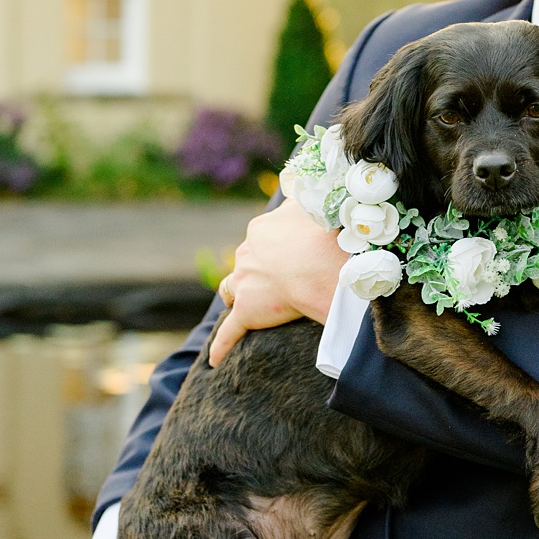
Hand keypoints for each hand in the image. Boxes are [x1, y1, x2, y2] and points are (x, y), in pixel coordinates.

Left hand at [209, 198, 346, 366]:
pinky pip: (229, 333)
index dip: (277, 249)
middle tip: (284, 281)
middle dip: (259, 271)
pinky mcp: (246, 312)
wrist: (322, 265)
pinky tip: (214, 359)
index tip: (294, 256)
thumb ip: (303, 194)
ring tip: (249, 306)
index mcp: (262, 230)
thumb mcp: (314, 204)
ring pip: (231, 290)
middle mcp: (247, 253)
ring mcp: (244, 283)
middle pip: (247, 263)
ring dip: (237, 296)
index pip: (263, 239)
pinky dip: (221, 346)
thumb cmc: (325, 234)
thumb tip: (297, 179)